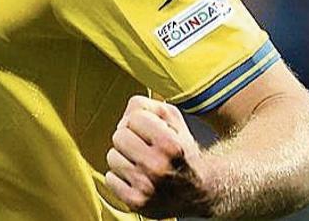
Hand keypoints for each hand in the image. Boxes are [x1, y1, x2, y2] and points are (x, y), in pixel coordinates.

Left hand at [105, 95, 212, 217]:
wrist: (198, 192)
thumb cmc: (181, 152)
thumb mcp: (174, 121)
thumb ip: (147, 106)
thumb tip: (125, 117)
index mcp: (171, 145)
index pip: (134, 118)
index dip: (141, 123)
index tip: (153, 133)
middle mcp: (158, 167)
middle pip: (119, 136)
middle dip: (130, 139)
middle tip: (146, 149)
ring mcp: (146, 187)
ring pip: (112, 157)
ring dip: (124, 158)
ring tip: (142, 165)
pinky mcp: (136, 202)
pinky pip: (110, 179)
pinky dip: (120, 178)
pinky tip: (137, 179)